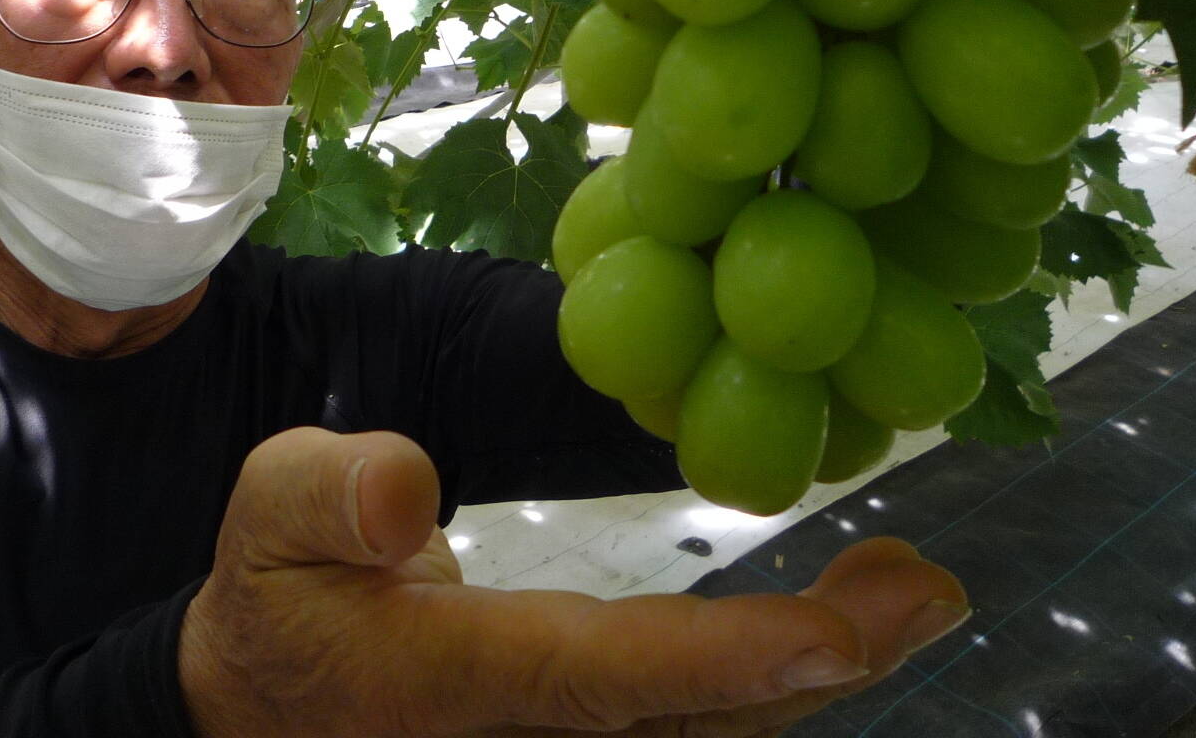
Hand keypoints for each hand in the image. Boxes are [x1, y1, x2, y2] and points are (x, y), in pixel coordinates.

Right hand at [179, 427, 967, 737]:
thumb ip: (326, 494)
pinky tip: (844, 624)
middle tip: (928, 588)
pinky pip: (697, 725)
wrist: (269, 708)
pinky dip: (778, 678)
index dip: (720, 662)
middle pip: (695, 722)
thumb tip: (407, 484)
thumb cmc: (281, 596)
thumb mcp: (267, 520)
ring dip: (825, 669)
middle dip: (824, 664)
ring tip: (912, 589)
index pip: (599, 676)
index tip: (839, 634)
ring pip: (714, 735)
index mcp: (451, 680)